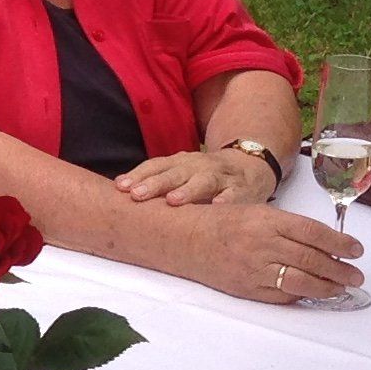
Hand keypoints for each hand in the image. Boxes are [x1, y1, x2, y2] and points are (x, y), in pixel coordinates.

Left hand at [117, 149, 263, 206]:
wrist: (250, 166)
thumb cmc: (204, 175)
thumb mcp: (181, 173)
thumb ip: (156, 181)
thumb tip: (119, 190)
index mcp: (181, 162)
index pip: (157, 166)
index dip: (139, 175)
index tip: (120, 187)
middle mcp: (199, 166)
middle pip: (176, 173)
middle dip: (156, 183)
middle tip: (137, 195)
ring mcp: (222, 176)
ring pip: (204, 181)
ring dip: (188, 190)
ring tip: (173, 201)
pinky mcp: (242, 189)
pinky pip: (235, 194)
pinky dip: (227, 200)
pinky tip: (217, 207)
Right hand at [182, 204, 361, 305]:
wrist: (184, 239)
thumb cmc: (221, 222)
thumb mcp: (256, 212)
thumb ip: (287, 226)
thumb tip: (323, 243)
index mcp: (266, 220)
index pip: (313, 233)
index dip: (339, 243)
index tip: (356, 250)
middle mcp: (262, 244)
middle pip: (311, 259)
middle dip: (340, 270)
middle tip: (356, 275)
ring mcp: (254, 268)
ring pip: (300, 281)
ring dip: (326, 286)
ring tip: (341, 288)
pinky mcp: (246, 288)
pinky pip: (281, 295)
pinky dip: (301, 295)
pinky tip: (313, 293)